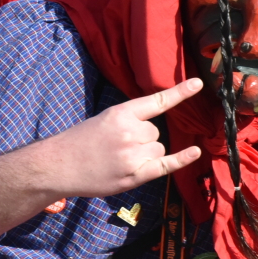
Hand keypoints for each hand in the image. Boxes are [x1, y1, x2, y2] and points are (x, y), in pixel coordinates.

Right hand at [42, 79, 203, 198]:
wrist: (58, 165)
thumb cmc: (80, 141)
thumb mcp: (104, 119)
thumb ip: (129, 119)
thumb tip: (154, 127)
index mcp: (122, 113)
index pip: (157, 101)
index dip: (180, 92)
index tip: (199, 83)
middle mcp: (130, 132)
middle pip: (156, 133)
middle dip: (143, 139)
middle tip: (117, 147)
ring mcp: (133, 154)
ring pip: (158, 149)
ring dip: (146, 155)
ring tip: (119, 160)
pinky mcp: (134, 175)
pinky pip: (165, 165)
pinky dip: (181, 159)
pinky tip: (195, 152)